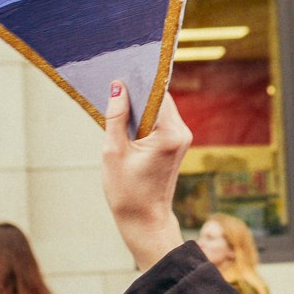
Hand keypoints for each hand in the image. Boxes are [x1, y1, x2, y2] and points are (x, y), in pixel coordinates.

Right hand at [101, 83, 190, 271]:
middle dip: (137, 94)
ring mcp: (181, 139)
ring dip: (139, 107)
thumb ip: (116, 117)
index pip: (157, 92)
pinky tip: (126, 123)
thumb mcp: (113, 152)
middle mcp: (181, 133)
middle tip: (112, 88)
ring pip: (159, 109)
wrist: (145, 221)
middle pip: (159, 98)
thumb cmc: (127, 192)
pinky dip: (144, 119)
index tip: (120, 71)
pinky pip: (159, 121)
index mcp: (169, 134)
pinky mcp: (176, 144)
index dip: (138, 81)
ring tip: (116, 107)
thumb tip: (117, 86)